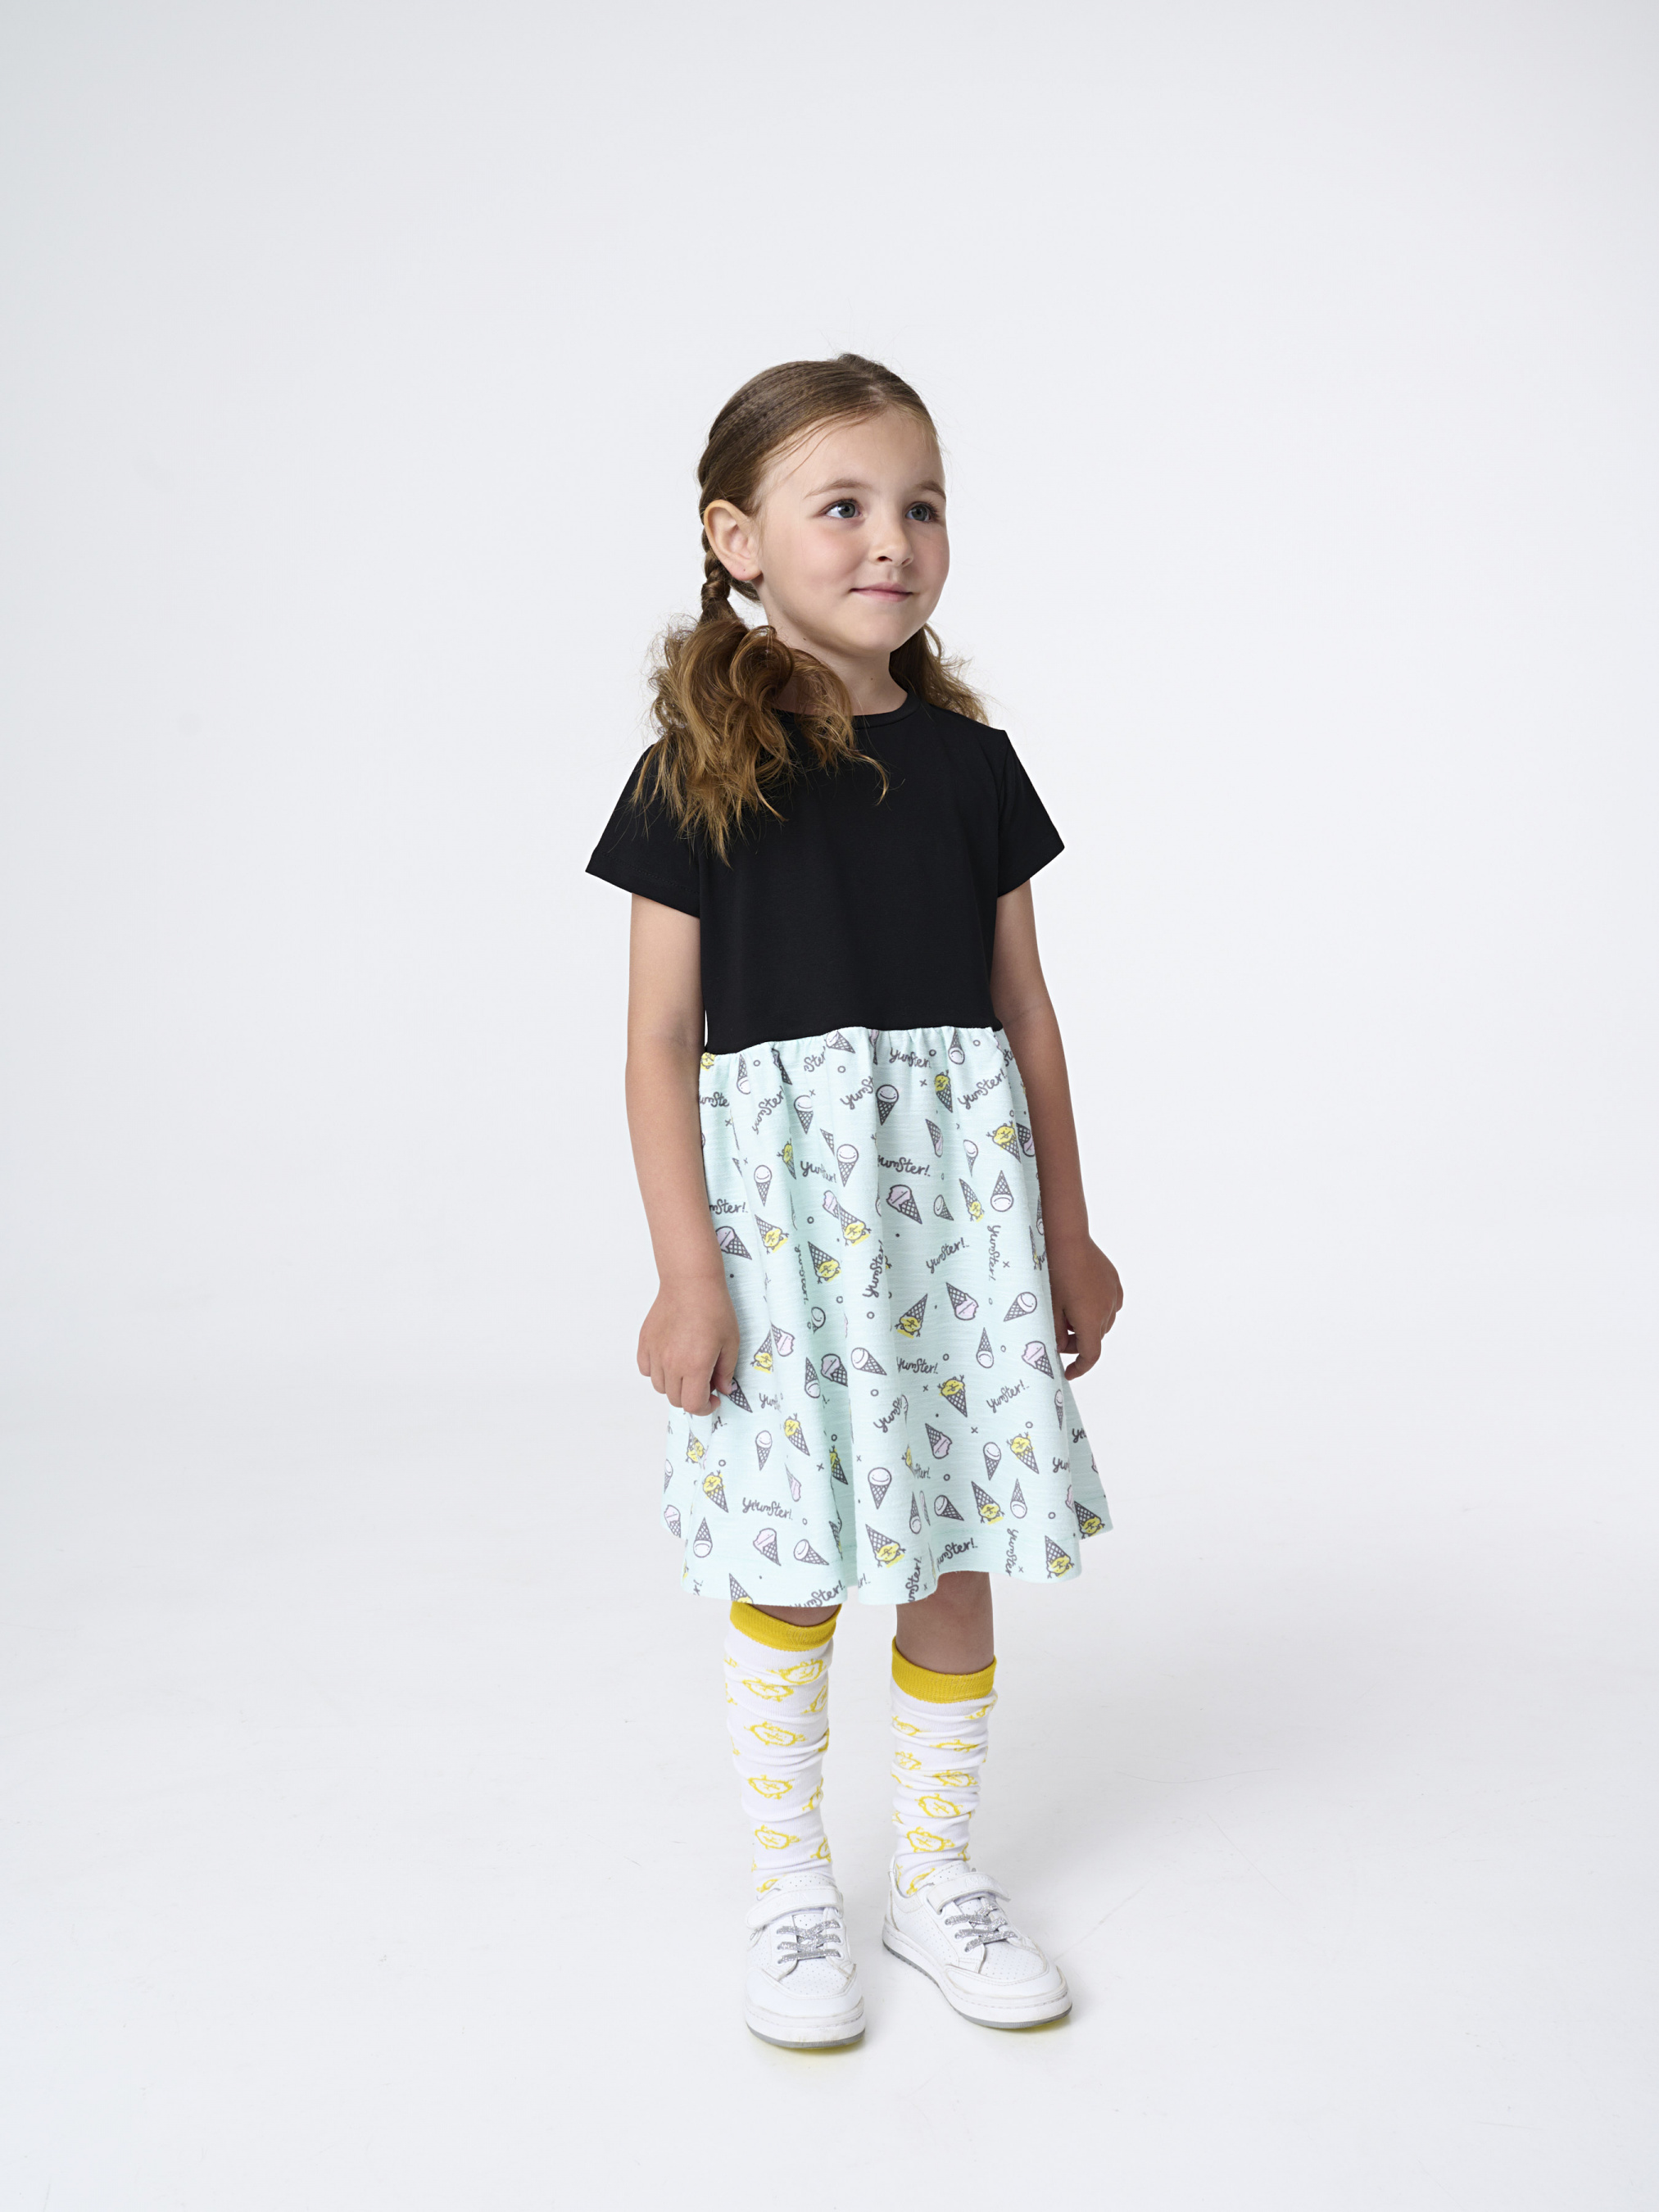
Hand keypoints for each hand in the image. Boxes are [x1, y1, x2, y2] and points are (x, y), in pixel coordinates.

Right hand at [637, 1273, 741, 1414]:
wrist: (691, 1282)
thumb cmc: (714, 1308)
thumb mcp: (731, 1341)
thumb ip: (726, 1370)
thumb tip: (723, 1389)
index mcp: (695, 1366)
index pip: (693, 1405)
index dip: (705, 1408)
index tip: (714, 1399)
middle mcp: (671, 1363)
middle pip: (676, 1399)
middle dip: (692, 1397)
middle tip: (704, 1384)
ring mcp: (655, 1353)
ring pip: (659, 1386)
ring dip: (674, 1385)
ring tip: (687, 1369)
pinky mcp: (645, 1342)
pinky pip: (646, 1369)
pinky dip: (657, 1371)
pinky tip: (670, 1360)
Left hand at [1047, 1237, 1122, 1381]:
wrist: (1067, 1239)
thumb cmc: (1053, 1273)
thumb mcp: (1049, 1308)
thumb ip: (1057, 1333)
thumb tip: (1062, 1347)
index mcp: (1090, 1320)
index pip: (1091, 1356)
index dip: (1080, 1368)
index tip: (1068, 1373)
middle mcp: (1107, 1311)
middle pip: (1095, 1339)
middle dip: (1078, 1343)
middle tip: (1059, 1337)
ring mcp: (1113, 1295)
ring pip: (1103, 1322)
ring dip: (1088, 1325)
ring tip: (1068, 1313)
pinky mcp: (1114, 1282)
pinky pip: (1110, 1304)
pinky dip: (1098, 1309)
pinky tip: (1083, 1300)